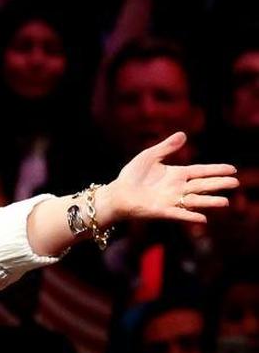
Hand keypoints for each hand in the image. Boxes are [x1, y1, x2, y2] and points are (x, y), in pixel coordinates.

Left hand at [100, 132, 237, 226]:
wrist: (116, 193)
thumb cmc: (131, 175)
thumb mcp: (149, 156)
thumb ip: (166, 147)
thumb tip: (183, 134)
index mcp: (177, 174)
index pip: (201, 171)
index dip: (216, 170)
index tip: (232, 169)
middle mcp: (177, 188)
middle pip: (203, 186)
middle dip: (219, 184)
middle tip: (235, 183)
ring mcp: (171, 200)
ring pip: (195, 201)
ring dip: (209, 202)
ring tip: (225, 202)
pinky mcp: (161, 210)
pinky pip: (179, 213)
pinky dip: (190, 216)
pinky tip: (203, 218)